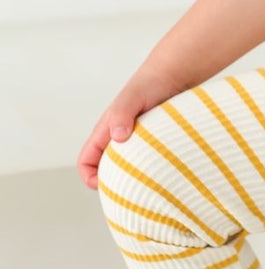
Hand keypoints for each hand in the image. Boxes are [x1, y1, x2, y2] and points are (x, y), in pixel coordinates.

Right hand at [76, 64, 185, 192]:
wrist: (175, 75)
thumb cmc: (150, 84)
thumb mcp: (133, 98)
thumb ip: (122, 115)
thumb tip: (118, 137)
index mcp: (105, 132)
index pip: (86, 162)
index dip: (90, 177)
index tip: (106, 186)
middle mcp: (118, 140)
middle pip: (106, 171)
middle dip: (114, 184)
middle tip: (133, 193)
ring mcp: (137, 142)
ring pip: (128, 169)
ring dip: (135, 179)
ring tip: (151, 187)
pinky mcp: (155, 143)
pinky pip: (148, 164)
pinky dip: (153, 172)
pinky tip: (166, 175)